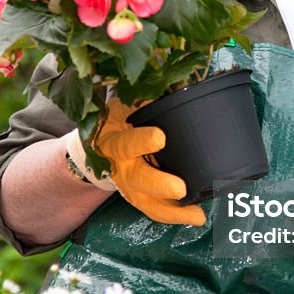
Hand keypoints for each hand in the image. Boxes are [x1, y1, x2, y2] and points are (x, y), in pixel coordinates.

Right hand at [94, 99, 204, 225]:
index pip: (126, 142)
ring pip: (148, 204)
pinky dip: (175, 215)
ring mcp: (129, 187)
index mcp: (114, 142)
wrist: (96, 147)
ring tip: (197, 215)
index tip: (160, 137)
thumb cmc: (118, 120)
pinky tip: (196, 217)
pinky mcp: (139, 197)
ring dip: (173, 211)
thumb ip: (142, 97)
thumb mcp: (123, 105)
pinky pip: (155, 211)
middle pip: (138, 180)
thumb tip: (169, 75)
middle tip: (181, 188)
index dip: (142, 141)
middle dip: (160, 185)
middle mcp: (120, 168)